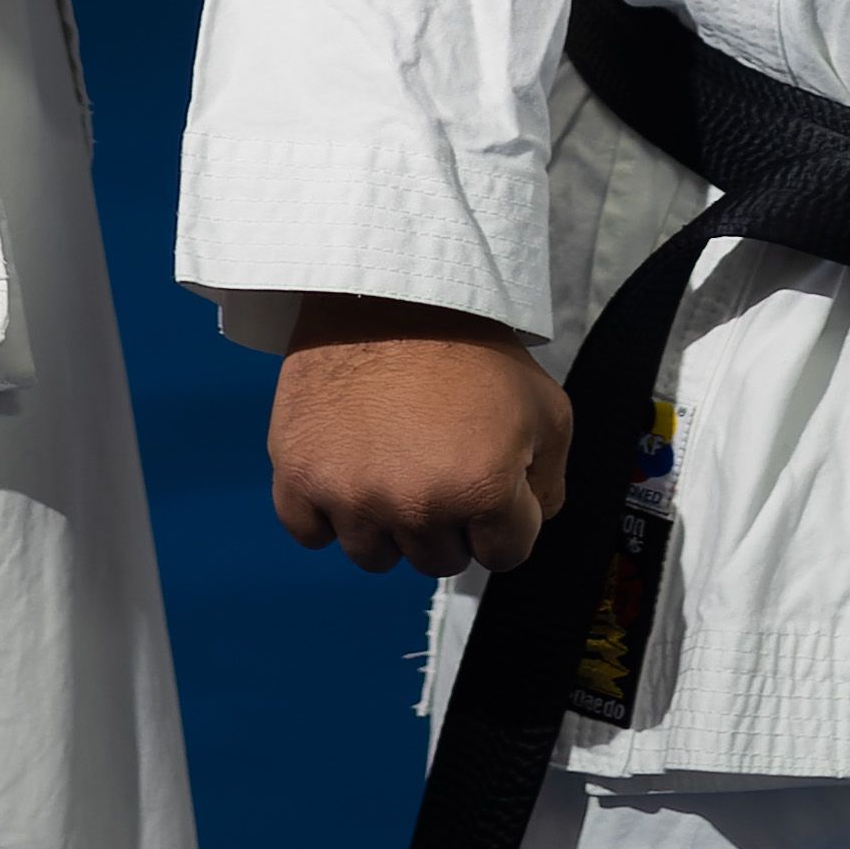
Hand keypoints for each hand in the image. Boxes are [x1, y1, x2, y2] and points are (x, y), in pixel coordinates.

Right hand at [268, 298, 575, 574]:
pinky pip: (311, 533)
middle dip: (449, 520)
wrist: (390, 287)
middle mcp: (413, 503)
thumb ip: (552, 480)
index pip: (505, 555)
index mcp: (480, 488)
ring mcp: (349, 494)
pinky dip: (327, 511)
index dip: (505, 515)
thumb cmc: (468, 344)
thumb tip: (532, 520)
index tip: (489, 473)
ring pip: (376, 555)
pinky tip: (348, 469)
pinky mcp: (297, 476)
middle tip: (440, 457)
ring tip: (393, 459)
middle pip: (440, 561)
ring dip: (389, 521)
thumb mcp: (546, 405)